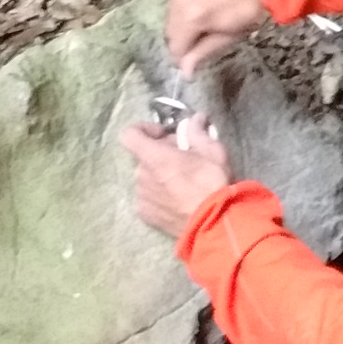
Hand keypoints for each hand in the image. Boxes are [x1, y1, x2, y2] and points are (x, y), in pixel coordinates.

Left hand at [121, 115, 231, 239]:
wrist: (213, 225)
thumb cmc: (212, 184)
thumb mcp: (212, 151)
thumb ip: (198, 132)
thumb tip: (195, 119)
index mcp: (154, 157)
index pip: (129, 134)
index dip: (144, 129)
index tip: (164, 134)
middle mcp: (141, 176)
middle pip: (143, 156)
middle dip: (160, 153)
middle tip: (184, 158)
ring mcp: (141, 197)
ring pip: (145, 177)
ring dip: (159, 175)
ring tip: (183, 182)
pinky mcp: (145, 215)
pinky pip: (147, 197)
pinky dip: (158, 194)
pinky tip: (177, 199)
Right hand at [166, 0, 263, 72]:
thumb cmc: (247, 9)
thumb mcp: (228, 36)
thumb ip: (202, 53)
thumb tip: (185, 72)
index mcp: (191, 17)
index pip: (176, 47)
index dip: (184, 58)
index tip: (194, 59)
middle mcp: (179, 0)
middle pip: (170, 31)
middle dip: (183, 40)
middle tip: (202, 40)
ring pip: (170, 15)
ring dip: (181, 24)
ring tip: (204, 21)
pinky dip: (183, 7)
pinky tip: (200, 6)